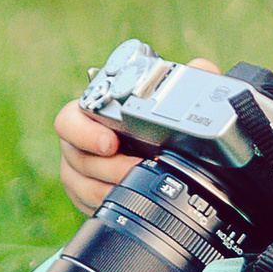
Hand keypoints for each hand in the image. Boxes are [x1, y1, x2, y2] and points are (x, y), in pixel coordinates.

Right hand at [54, 57, 220, 214]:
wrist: (158, 152)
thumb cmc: (157, 121)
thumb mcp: (173, 100)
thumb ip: (188, 79)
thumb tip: (202, 68)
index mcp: (90, 114)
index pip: (69, 119)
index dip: (84, 132)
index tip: (111, 142)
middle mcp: (78, 141)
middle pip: (75, 157)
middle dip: (107, 167)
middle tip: (135, 168)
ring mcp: (79, 170)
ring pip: (80, 184)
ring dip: (109, 187)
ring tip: (138, 185)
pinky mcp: (86, 194)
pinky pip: (86, 203)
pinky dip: (107, 203)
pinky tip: (127, 199)